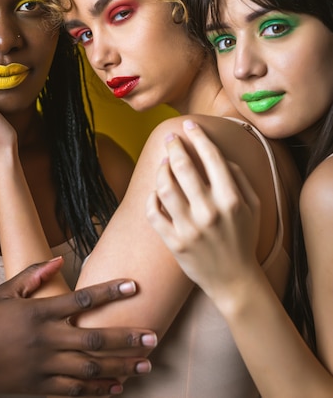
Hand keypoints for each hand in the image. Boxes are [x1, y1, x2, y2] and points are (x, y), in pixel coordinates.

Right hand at [0, 258, 155, 395]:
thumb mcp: (4, 292)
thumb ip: (33, 274)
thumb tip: (59, 258)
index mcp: (40, 313)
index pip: (83, 299)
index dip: (110, 291)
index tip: (133, 286)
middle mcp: (47, 340)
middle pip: (95, 338)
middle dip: (127, 338)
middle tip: (153, 337)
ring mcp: (45, 367)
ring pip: (91, 368)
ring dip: (120, 366)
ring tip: (145, 365)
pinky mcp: (40, 388)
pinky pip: (74, 391)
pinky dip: (97, 391)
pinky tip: (117, 388)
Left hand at [146, 119, 260, 304]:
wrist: (234, 280)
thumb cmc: (243, 238)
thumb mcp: (253, 206)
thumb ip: (239, 177)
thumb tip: (219, 155)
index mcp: (231, 200)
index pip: (211, 157)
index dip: (198, 136)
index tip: (188, 124)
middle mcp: (209, 212)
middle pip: (183, 167)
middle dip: (174, 146)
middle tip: (170, 138)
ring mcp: (189, 228)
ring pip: (164, 186)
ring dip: (161, 169)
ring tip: (164, 163)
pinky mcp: (174, 242)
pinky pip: (154, 212)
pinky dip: (152, 197)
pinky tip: (157, 190)